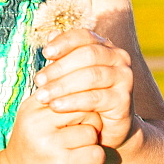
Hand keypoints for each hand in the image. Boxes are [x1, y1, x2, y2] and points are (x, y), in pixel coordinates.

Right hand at [0, 94, 104, 163]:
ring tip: (79, 149)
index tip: (81, 115)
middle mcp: (38, 123)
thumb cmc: (32, 145)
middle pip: (85, 109)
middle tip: (82, 134)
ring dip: (92, 143)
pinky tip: (85, 162)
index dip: (83, 103)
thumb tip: (84, 80)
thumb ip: (55, 100)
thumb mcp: (35, 118)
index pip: (71, 90)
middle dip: (91, 121)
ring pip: (91, 132)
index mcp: (33, 107)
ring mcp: (49, 144)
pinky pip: (95, 153)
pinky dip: (96, 159)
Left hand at [35, 29, 134, 149]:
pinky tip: (56, 106)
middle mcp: (119, 58)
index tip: (45, 53)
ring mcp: (124, 78)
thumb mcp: (72, 75)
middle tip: (39, 81)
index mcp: (106, 47)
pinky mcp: (124, 100)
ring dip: (63, 86)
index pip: (84, 36)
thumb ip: (64, 56)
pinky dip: (73, 102)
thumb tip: (51, 33)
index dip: (64, 42)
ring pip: (91, 76)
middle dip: (60, 68)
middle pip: (87, 55)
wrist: (106, 130)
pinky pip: (96, 98)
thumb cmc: (86, 98)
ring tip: (42, 96)